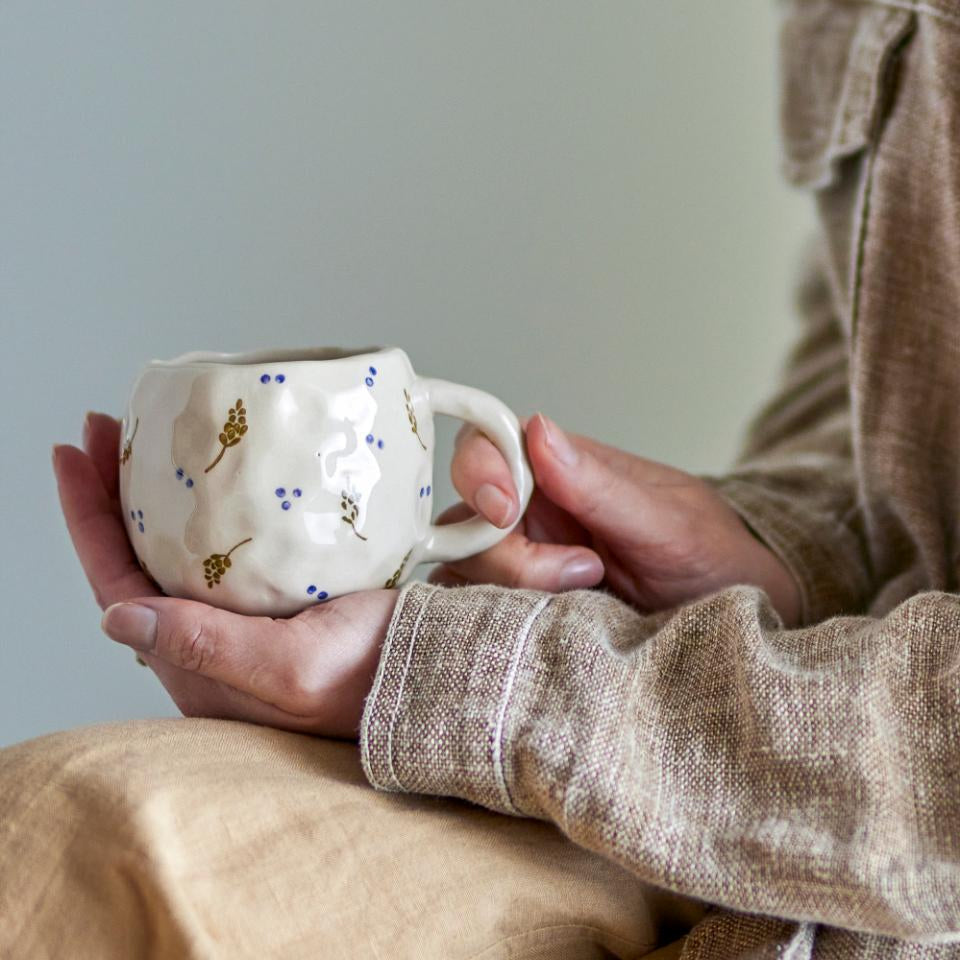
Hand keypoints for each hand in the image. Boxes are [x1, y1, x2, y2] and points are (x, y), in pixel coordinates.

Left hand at [53, 413, 397, 739]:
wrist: (433, 673)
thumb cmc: (370, 678)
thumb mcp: (289, 668)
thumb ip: (208, 647)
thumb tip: (114, 616)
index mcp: (198, 664)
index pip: (117, 582)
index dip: (88, 518)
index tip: (74, 453)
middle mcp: (210, 642)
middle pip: (137, 559)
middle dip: (111, 495)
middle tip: (105, 430)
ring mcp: (242, 619)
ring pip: (174, 550)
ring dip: (152, 497)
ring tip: (142, 444)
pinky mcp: (275, 601)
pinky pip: (217, 548)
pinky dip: (201, 507)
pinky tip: (210, 480)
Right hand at [432, 414, 800, 625]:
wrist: (733, 623)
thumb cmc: (709, 558)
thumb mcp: (667, 523)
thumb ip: (600, 485)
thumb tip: (538, 430)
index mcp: (558, 469)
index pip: (487, 444)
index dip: (480, 471)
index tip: (504, 510)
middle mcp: (529, 512)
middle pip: (464, 519)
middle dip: (507, 553)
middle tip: (582, 572)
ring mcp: (520, 563)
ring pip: (462, 569)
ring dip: (510, 590)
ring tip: (586, 598)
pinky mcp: (519, 610)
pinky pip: (476, 612)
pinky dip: (495, 623)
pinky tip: (547, 627)